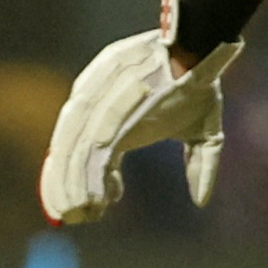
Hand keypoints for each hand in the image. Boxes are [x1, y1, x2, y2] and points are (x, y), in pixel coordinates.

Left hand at [39, 0, 243, 223]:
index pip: (79, 150)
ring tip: (77, 214)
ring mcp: (98, 103)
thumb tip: (200, 200)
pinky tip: (92, 198)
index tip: (95, 209)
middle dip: (66, 187)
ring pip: (73, 150)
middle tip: (73, 219)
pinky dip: (86, 173)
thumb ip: (199, 164)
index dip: (80, 181)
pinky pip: (89, 144)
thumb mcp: (202, 132)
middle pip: (68, 152)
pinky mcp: (106, 104)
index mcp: (109, 112)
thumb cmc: (200, 86)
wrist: (202, 49)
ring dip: (71, 184)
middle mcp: (95, 106)